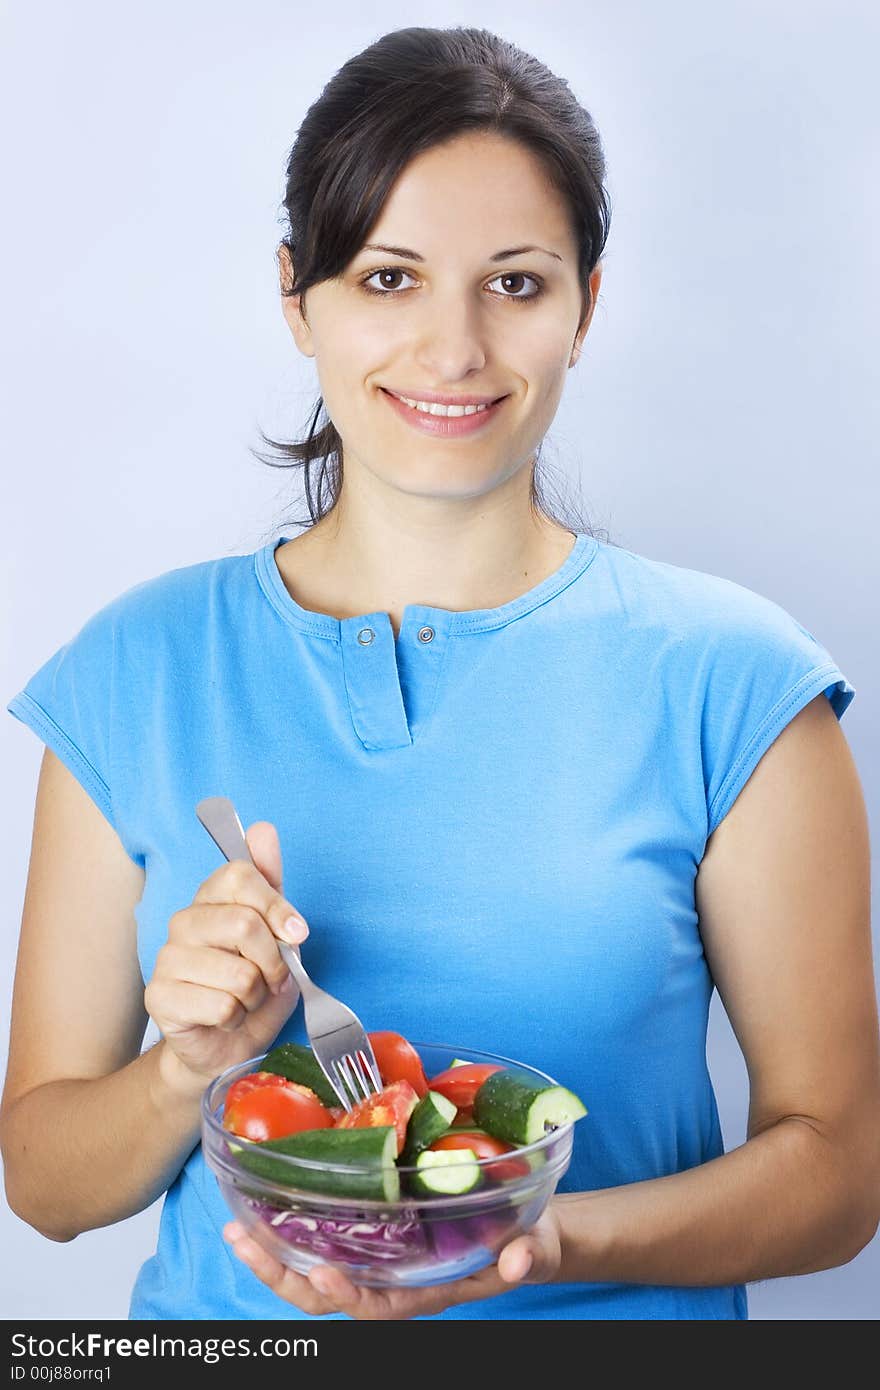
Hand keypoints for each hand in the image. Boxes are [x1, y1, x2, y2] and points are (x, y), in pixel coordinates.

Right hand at [144, 821, 308, 1094]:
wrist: (225, 1044)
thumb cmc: (254, 986)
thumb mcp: (276, 935)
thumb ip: (272, 885)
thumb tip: (262, 829)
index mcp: (211, 898)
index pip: (241, 875)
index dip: (277, 905)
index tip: (296, 933)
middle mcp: (183, 921)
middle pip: (244, 924)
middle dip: (273, 961)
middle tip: (271, 978)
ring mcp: (166, 959)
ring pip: (239, 973)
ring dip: (256, 996)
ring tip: (246, 999)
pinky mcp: (158, 997)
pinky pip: (222, 1006)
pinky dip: (237, 1018)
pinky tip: (226, 1018)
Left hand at [222, 1205, 563, 1318]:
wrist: (522, 1230)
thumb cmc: (525, 1240)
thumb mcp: (534, 1246)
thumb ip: (526, 1255)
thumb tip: (518, 1261)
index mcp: (426, 1290)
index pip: (378, 1307)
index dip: (348, 1295)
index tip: (321, 1273)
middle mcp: (393, 1280)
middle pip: (327, 1293)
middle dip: (281, 1274)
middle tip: (242, 1241)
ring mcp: (379, 1258)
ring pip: (315, 1268)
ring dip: (273, 1253)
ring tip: (236, 1227)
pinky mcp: (374, 1231)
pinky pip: (326, 1238)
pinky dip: (292, 1227)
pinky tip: (266, 1204)